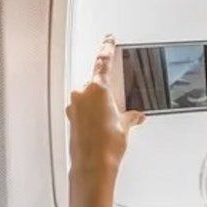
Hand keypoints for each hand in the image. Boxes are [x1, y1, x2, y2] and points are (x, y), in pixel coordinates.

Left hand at [66, 35, 144, 176]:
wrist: (93, 166)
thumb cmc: (107, 146)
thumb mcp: (125, 126)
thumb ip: (130, 116)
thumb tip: (135, 116)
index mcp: (97, 89)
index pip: (103, 62)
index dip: (106, 48)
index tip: (108, 39)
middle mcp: (82, 95)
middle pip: (95, 83)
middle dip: (106, 93)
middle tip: (117, 107)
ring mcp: (74, 107)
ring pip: (88, 99)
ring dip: (98, 107)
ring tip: (110, 124)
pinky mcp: (71, 120)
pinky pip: (83, 111)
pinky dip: (92, 116)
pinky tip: (102, 129)